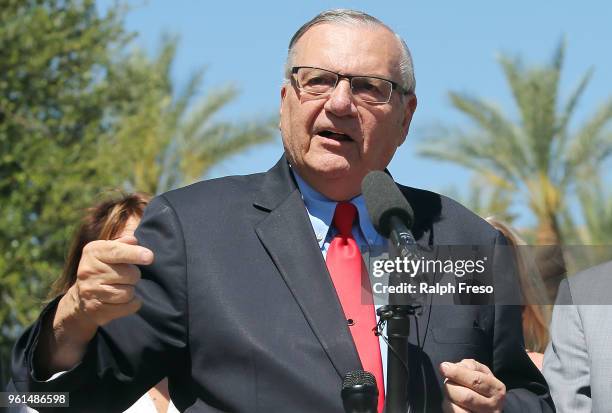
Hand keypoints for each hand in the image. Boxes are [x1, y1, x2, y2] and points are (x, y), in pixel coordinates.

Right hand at [35, 236, 152, 374]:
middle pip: (129, 274)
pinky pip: (128, 306)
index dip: (135, 254)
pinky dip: (132, 303)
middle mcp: (89, 271)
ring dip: (131, 290)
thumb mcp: (108, 250)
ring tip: (122, 287)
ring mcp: (91, 292)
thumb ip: (123, 244)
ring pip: (128, 292)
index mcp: (93, 251)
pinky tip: (123, 300)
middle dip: (134, 275)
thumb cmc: (103, 267)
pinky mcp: (97, 310)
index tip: (149, 257)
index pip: (116, 251)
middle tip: (126, 275)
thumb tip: (134, 241)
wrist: (81, 297)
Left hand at [440, 359, 505, 412]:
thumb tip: (451, 367)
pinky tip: (452, 402)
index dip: (457, 373)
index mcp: (496, 389)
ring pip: (458, 409)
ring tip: (451, 392)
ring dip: (448, 397)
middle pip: (465, 396)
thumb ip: (468, 366)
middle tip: (448, 382)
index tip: (444, 367)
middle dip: (451, 386)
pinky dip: (448, 406)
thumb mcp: (481, 371)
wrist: (487, 406)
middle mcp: (493, 407)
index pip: (476, 380)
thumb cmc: (481, 385)